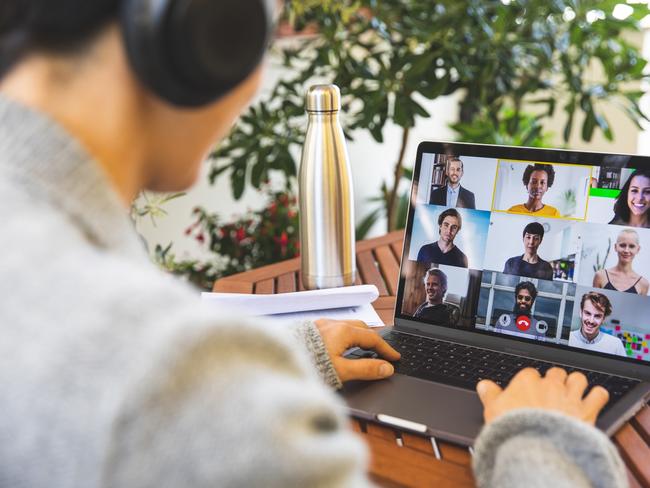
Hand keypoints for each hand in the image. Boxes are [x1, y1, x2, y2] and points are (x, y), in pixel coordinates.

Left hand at [314, 319, 400, 381]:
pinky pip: (333, 329)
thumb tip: (386, 368)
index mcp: (343, 331)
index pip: (373, 339)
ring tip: (363, 350)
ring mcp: (320, 325)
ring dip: (357, 336)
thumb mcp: (342, 371)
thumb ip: (366, 369)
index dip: (387, 349)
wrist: (279, 360)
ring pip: (345, 327)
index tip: (395, 357)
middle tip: (381, 351)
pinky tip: (339, 348)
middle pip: (360, 328)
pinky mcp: (309, 330)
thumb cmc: (308, 366)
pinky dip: (344, 337)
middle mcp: (332, 324)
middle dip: (373, 339)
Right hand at [476, 367, 609, 424]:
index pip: (530, 374)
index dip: (530, 383)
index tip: (529, 392)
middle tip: (551, 392)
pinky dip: (597, 395)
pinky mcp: (587, 409)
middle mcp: (549, 384)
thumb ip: (490, 395)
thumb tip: (483, 385)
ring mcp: (569, 395)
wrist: (537, 446)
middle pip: (555, 372)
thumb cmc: (514, 428)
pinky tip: (593, 399)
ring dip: (576, 384)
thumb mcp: (492, 410)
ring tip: (572, 392)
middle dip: (555, 380)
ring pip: (578, 378)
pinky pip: (599, 393)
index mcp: (526, 381)